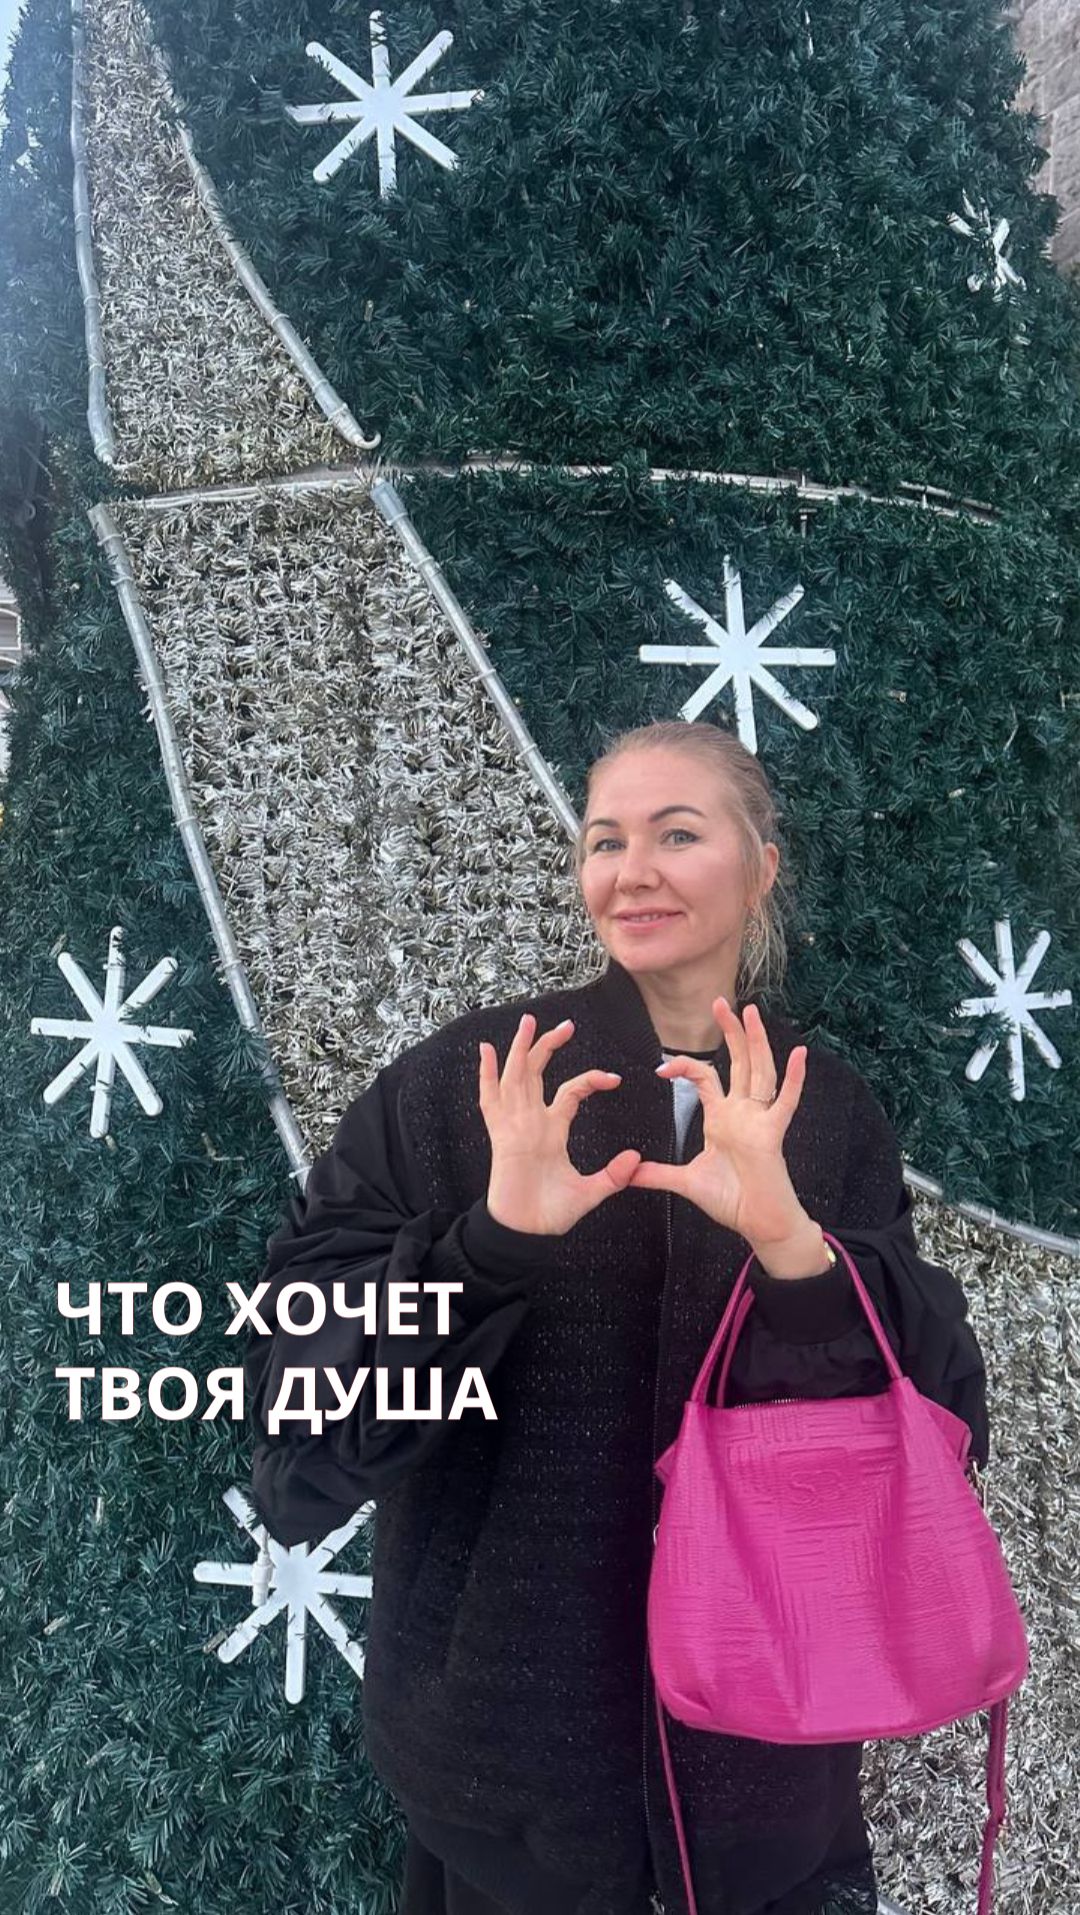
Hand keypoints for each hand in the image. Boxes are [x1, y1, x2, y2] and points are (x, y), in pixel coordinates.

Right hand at [478, 1013, 642, 1236]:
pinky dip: (487, 1075)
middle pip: (537, 1073)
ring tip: (528, 1023)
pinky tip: (487, 1051)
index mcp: (552, 1130)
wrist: (526, 1232)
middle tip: (564, 1024)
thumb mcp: (590, 1192)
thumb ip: (613, 1176)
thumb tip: (635, 1158)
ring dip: (520, 1049)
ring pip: (516, 1077)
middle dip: (548, 1046)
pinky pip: (490, 1100)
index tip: (615, 1079)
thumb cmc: (551, 1213)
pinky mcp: (501, 1135)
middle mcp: (531, 1121)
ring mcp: (514, 1126)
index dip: (591, 1079)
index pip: (571, 1091)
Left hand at [627, 997, 811, 1247]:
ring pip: (760, 1071)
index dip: (683, 1067)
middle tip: (719, 1002)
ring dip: (756, 1042)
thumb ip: (658, 1174)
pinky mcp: (772, 1134)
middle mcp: (742, 1112)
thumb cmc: (731, 1200)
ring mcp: (759, 1120)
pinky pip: (785, 1102)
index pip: (704, 1077)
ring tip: (752, 1013)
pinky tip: (799, 1055)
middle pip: (738, 1062)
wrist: (756, 1223)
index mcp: (723, 1118)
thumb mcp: (687, 1182)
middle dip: (729, 1032)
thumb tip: (629, 1173)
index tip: (659, 1070)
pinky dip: (794, 1079)